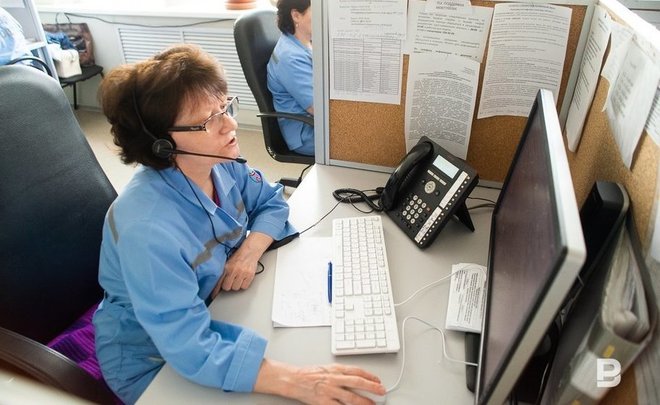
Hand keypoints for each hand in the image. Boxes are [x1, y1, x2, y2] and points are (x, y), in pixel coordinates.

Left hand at [212, 232, 272, 295]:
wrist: (250, 251)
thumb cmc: (238, 257)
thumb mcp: (228, 263)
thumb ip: (223, 273)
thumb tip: (218, 285)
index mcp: (226, 267)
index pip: (219, 282)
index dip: (216, 291)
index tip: (213, 296)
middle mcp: (234, 270)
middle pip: (227, 287)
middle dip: (228, 286)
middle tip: (231, 281)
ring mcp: (242, 273)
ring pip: (236, 288)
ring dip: (236, 285)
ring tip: (238, 278)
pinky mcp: (250, 275)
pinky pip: (244, 287)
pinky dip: (244, 284)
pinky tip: (243, 279)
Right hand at [255, 360, 385, 404]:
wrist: (292, 379)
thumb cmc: (308, 374)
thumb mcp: (326, 368)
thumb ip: (340, 372)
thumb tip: (356, 377)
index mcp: (335, 369)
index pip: (357, 371)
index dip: (370, 376)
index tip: (378, 380)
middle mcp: (334, 379)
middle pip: (358, 383)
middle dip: (372, 388)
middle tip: (382, 391)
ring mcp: (329, 392)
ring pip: (351, 398)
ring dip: (364, 402)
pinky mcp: (323, 402)